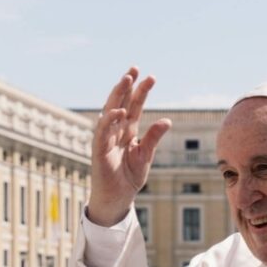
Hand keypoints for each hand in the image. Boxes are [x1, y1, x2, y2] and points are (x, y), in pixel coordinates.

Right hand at [88, 67, 171, 225]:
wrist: (118, 198)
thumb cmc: (129, 177)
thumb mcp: (146, 155)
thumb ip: (154, 137)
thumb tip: (167, 120)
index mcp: (128, 131)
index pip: (135, 106)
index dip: (141, 91)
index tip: (151, 77)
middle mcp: (116, 130)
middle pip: (121, 102)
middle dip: (127, 85)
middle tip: (135, 68)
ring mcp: (106, 138)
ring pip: (110, 111)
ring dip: (118, 95)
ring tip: (127, 79)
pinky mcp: (99, 149)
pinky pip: (103, 132)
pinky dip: (110, 120)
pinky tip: (119, 110)